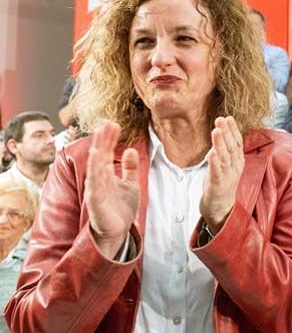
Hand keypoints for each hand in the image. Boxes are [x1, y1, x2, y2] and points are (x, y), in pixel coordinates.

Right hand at [85, 120, 140, 257]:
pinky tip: (98, 160)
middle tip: (106, 124)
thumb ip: (129, 168)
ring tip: (100, 137)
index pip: (107, 153)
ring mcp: (96, 190)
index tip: (113, 124)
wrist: (118, 232)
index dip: (109, 139)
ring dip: (99, 151)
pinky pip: (95, 184)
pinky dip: (96, 171)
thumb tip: (130, 149)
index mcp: (107, 175)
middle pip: (101, 156)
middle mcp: (99, 180)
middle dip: (103, 140)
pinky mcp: (96, 201)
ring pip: (96, 167)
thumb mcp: (130, 184)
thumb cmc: (121, 208)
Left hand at [199, 117, 244, 230]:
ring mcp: (228, 176)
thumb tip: (219, 135)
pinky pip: (217, 172)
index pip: (237, 142)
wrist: (220, 208)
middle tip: (221, 119)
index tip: (228, 118)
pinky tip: (211, 152)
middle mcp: (235, 167)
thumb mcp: (224, 165)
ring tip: (217, 131)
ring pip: (225, 157)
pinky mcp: (219, 185)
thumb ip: (223, 151)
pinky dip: (215, 162)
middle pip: (232, 147)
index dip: (233, 130)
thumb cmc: (220, 185)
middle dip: (227, 132)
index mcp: (237, 162)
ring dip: (221, 143)